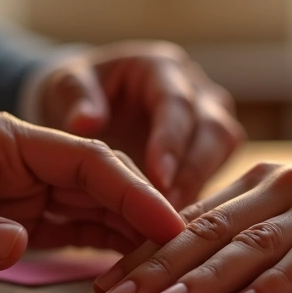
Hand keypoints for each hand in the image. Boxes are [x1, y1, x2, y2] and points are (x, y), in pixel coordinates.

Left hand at [0, 113, 184, 292]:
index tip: (171, 223)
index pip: (83, 158)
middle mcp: (20, 162)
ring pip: (96, 208)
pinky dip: (106, 249)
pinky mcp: (16, 223)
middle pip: (101, 181)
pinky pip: (74, 232)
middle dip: (146, 213)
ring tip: (172, 266)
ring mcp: (21, 193)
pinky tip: (135, 269)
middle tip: (187, 254)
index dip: (132, 190)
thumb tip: (15, 246)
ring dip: (132, 234)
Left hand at [27, 41, 244, 206]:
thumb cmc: (80, 92)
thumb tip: (86, 121)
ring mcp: (210, 118)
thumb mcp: (66, 85)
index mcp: (160, 67)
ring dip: (201, 187)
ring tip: (173, 222)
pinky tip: (177, 225)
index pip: (176, 104)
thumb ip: (75, 97)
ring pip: (225, 151)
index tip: (157, 179)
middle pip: (215, 129)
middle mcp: (196, 89)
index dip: (170, 142)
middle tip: (169, 211)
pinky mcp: (212, 147)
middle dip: (193, 172)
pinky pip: (218, 172)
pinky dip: (202, 199)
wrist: (94, 101)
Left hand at [93, 162, 291, 292]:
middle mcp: (285, 188)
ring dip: (200, 279)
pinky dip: (274, 286)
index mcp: (267, 183)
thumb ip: (262, 233)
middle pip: (204, 232)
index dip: (144, 253)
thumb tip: (203, 269)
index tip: (103, 284)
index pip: (192, 221)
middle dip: (150, 268)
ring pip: (246, 245)